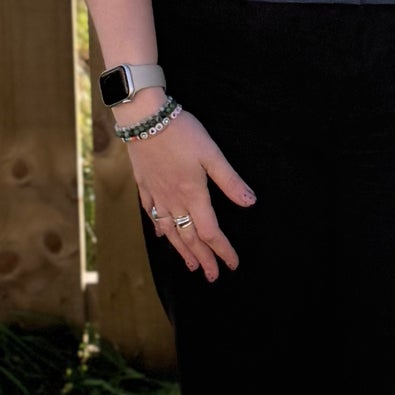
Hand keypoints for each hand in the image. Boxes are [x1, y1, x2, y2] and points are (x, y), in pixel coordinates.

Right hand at [129, 108, 254, 280]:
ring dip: (182, 250)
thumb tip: (250, 202)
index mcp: (193, 194)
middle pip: (190, 237)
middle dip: (203, 258)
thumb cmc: (181, 133)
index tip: (232, 264)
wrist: (144, 118)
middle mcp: (174, 200)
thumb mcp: (212, 154)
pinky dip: (160, 228)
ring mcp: (157, 194)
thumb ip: (230, 181)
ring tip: (190, 265)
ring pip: (170, 231)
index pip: (210, 232)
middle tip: (212, 276)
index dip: (222, 250)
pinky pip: (152, 214)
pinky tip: (162, 235)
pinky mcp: (145, 186)